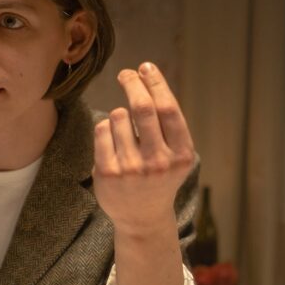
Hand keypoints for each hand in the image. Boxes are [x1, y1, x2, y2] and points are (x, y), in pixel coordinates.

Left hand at [93, 62, 195, 235]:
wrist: (142, 217)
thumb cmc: (159, 177)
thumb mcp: (175, 155)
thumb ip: (166, 124)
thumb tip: (146, 77)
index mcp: (182, 154)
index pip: (168, 109)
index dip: (156, 83)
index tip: (145, 67)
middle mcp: (159, 162)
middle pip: (143, 107)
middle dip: (133, 83)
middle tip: (126, 74)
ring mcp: (132, 168)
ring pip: (118, 116)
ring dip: (119, 114)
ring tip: (123, 130)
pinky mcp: (108, 172)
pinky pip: (102, 130)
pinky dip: (105, 128)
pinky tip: (112, 142)